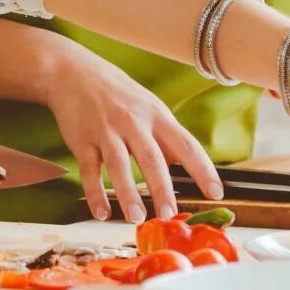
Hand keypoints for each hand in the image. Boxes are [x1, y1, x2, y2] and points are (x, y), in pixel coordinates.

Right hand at [38, 44, 219, 221]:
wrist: (73, 72)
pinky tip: (102, 213)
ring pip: (119, 165)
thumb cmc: (117, 93)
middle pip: (152, 158)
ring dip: (128, 194)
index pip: (186, 145)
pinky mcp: (82, 140)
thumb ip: (164, 136)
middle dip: (162, 188)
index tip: (216, 193)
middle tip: (169, 213)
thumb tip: (185, 163)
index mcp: (157, 115)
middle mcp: (133, 122)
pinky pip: (90, 170)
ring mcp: (106, 131)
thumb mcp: (148, 106)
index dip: (203, 170)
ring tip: (136, 218)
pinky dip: (95, 193)